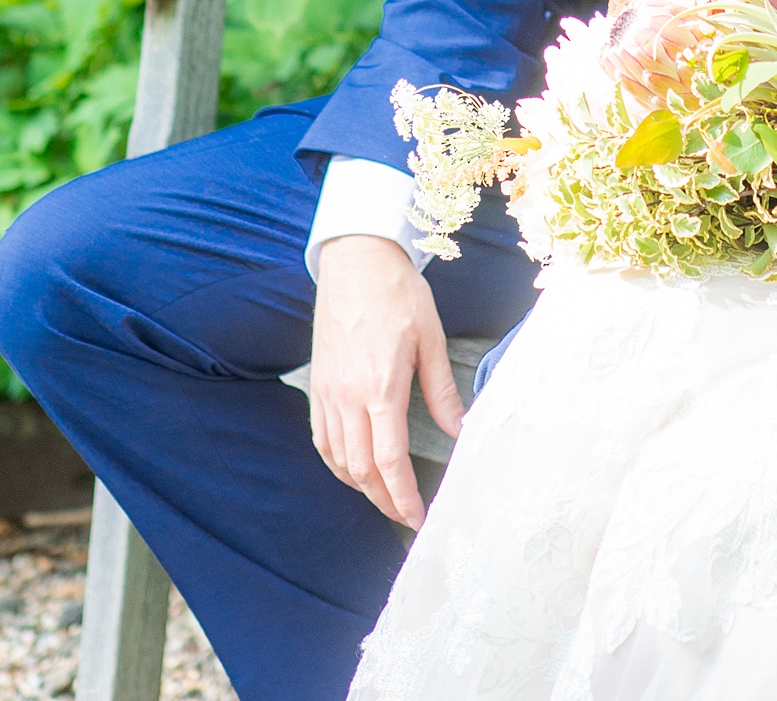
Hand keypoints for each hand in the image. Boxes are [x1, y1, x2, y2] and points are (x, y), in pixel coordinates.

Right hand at [309, 236, 464, 529]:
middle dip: (384, 500)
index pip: (389, 460)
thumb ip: (442, 391)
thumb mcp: (431, 337)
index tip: (418, 516)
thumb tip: (458, 430)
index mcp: (380, 386)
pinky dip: (338, 464)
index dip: (403, 496)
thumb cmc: (397, 292)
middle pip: (361, 470)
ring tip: (386, 497)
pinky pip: (322, 439)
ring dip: (362, 487)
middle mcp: (348, 396)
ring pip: (338, 460)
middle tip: (407, 515)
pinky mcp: (318, 384)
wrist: (356, 260)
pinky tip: (354, 468)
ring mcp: (328, 392)